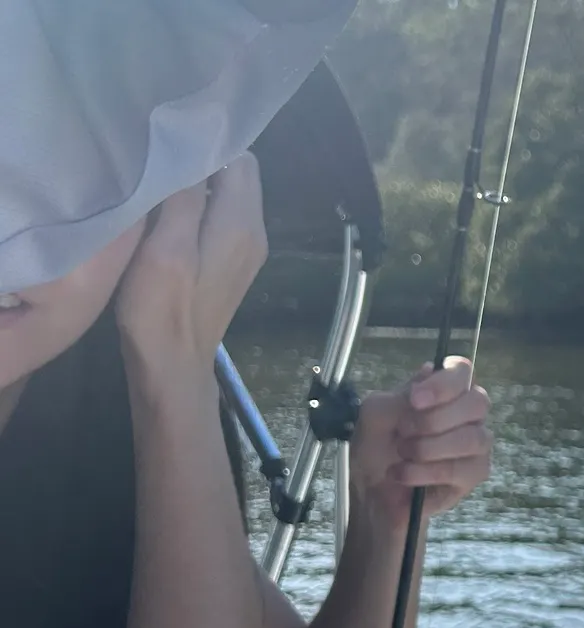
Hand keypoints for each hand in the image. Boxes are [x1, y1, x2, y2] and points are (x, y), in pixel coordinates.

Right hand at [116, 155, 267, 370]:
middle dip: (201, 157)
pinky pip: (218, 217)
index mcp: (243, 225)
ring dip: (195, 181)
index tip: (169, 132)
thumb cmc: (163, 308)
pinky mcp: (228, 263)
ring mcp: (243, 251)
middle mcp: (253, 234)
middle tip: (157, 152)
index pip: (240, 157)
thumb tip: (192, 145)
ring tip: (156, 176)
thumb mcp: (168, 245)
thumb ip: (185, 196)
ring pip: (226, 195)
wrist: (171, 364)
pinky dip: (196, 205)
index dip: (207, 139)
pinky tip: (164, 208)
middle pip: (236, 174)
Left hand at [350, 357, 491, 528]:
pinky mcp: (473, 476)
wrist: (371, 494)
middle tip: (403, 432)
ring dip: (428, 448)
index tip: (416, 400)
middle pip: (477, 403)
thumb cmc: (374, 450)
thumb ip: (402, 394)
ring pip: (472, 438)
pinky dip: (426, 472)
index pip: (462, 371)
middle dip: (435, 419)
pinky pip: (460, 469)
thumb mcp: (375, 414)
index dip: (444, 384)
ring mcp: (475, 446)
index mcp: (444, 392)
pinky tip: (404, 474)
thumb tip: (430, 372)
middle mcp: (466, 415)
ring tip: (402, 454)